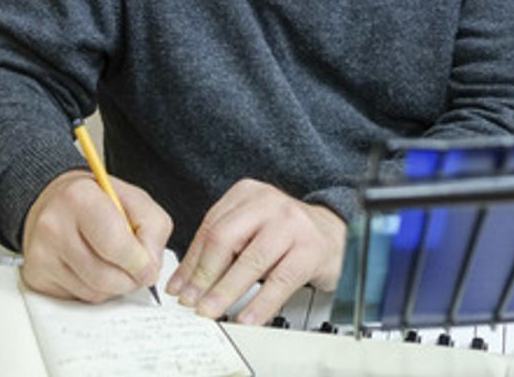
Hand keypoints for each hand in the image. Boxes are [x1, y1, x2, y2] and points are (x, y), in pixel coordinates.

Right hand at [20, 170, 171, 302]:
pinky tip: (92, 269)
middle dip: (130, 280)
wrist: (57, 202)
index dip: (140, 263)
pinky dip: (94, 290)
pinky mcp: (36, 275)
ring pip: (93, 293)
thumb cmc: (99, 201)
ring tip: (113, 264)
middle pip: (104, 277)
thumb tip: (150, 269)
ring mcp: (41, 253)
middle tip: (136, 270)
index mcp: (79, 197)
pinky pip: (78, 298)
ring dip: (114, 287)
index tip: (148, 267)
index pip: (115, 245)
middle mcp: (53, 225)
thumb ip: (153, 230)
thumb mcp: (135, 200)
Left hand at [166, 179, 345, 325]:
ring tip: (210, 312)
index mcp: (247, 193)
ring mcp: (291, 224)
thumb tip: (186, 281)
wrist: (336, 234)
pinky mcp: (310, 250)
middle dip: (203, 275)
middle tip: (190, 302)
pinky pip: (279, 282)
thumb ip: (223, 247)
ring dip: (225, 292)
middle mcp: (268, 203)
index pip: (210, 228)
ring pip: (250, 262)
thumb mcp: (253, 229)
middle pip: (225, 239)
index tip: (178, 288)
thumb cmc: (288, 234)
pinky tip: (246, 319)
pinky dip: (259, 304)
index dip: (191, 261)